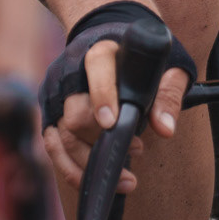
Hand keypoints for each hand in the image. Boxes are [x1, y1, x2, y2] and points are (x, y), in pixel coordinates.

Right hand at [42, 37, 190, 191]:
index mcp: (102, 53)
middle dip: (104, 141)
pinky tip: (93, 179)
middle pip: (77, 113)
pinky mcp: (50, 112)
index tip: (112, 123)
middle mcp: (71, 73)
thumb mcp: (164, 68)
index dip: (102, 96)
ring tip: (127, 179)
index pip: (96, 70)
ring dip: (91, 162)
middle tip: (139, 149)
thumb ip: (168, 94)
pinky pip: (53, 145)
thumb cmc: (140, 60)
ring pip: (63, 135)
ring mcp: (56, 94)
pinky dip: (70, 167)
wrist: (107, 41)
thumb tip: (165, 129)